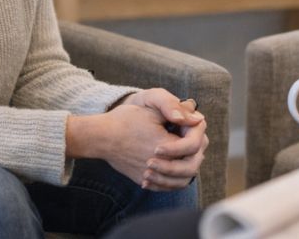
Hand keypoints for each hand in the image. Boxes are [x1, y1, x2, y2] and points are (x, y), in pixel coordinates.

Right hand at [68, 89, 206, 190]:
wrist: (101, 136)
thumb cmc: (125, 121)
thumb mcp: (153, 111)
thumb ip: (177, 114)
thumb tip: (197, 117)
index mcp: (166, 145)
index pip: (194, 144)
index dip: (195, 131)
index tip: (189, 123)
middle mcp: (160, 164)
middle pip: (192, 165)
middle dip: (195, 151)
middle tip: (191, 139)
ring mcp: (151, 175)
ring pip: (181, 181)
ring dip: (187, 168)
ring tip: (185, 156)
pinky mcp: (143, 180)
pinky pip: (165, 186)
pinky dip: (173, 179)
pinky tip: (171, 168)